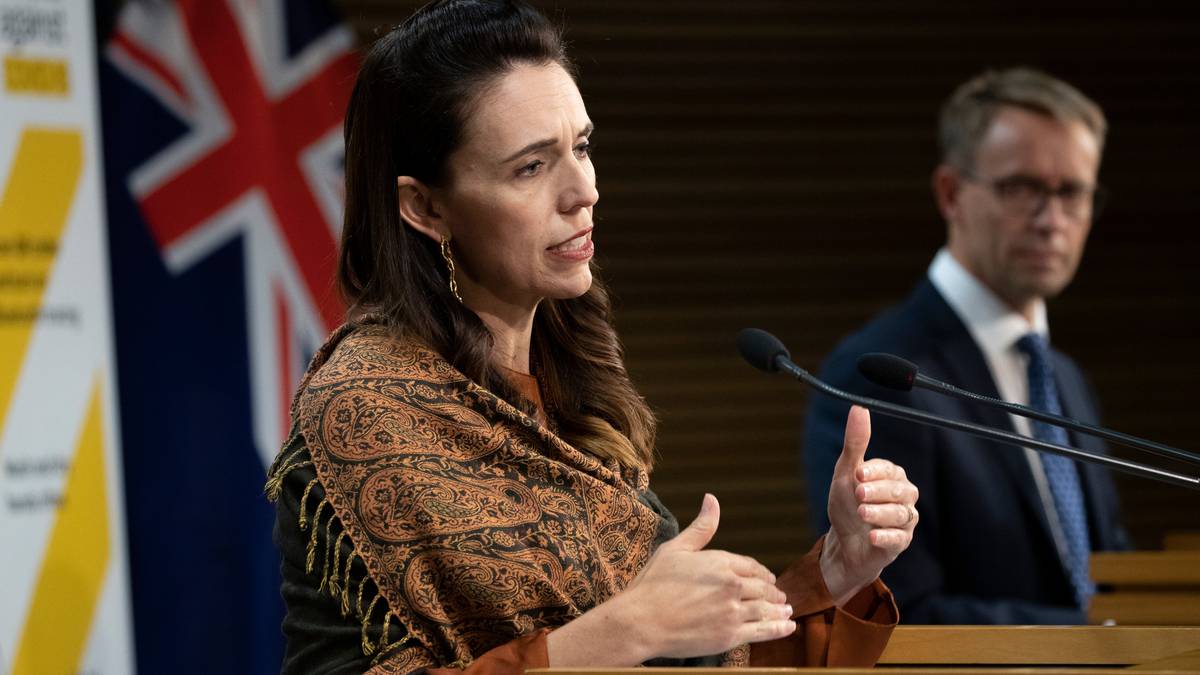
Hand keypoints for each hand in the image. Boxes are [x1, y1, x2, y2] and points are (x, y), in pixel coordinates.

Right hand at [615, 494, 795, 659]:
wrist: (641, 621)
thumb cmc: (653, 583)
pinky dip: (779, 628)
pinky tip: (787, 627)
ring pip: (766, 609)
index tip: (767, 578)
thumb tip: (712, 499)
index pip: (751, 567)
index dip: (761, 573)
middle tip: (779, 596)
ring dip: (780, 609)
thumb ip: (701, 527)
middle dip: (773, 591)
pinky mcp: (731, 636)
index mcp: (720, 562)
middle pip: (762, 588)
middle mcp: (731, 585)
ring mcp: (733, 611)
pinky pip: (763, 631)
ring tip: (786, 611)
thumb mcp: (675, 548)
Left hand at [820, 406, 917, 604]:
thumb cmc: (846, 505)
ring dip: (880, 513)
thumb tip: (858, 408)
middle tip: (858, 493)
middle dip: (878, 492)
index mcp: (892, 477)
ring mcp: (904, 521)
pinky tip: (872, 536)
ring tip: (862, 513)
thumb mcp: (846, 473)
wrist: (844, 543)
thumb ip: (855, 443)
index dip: (875, 471)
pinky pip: (900, 539)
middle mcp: (903, 497)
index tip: (858, 473)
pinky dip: (886, 537)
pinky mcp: (900, 543)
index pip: (890, 470)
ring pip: (901, 514)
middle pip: (900, 491)